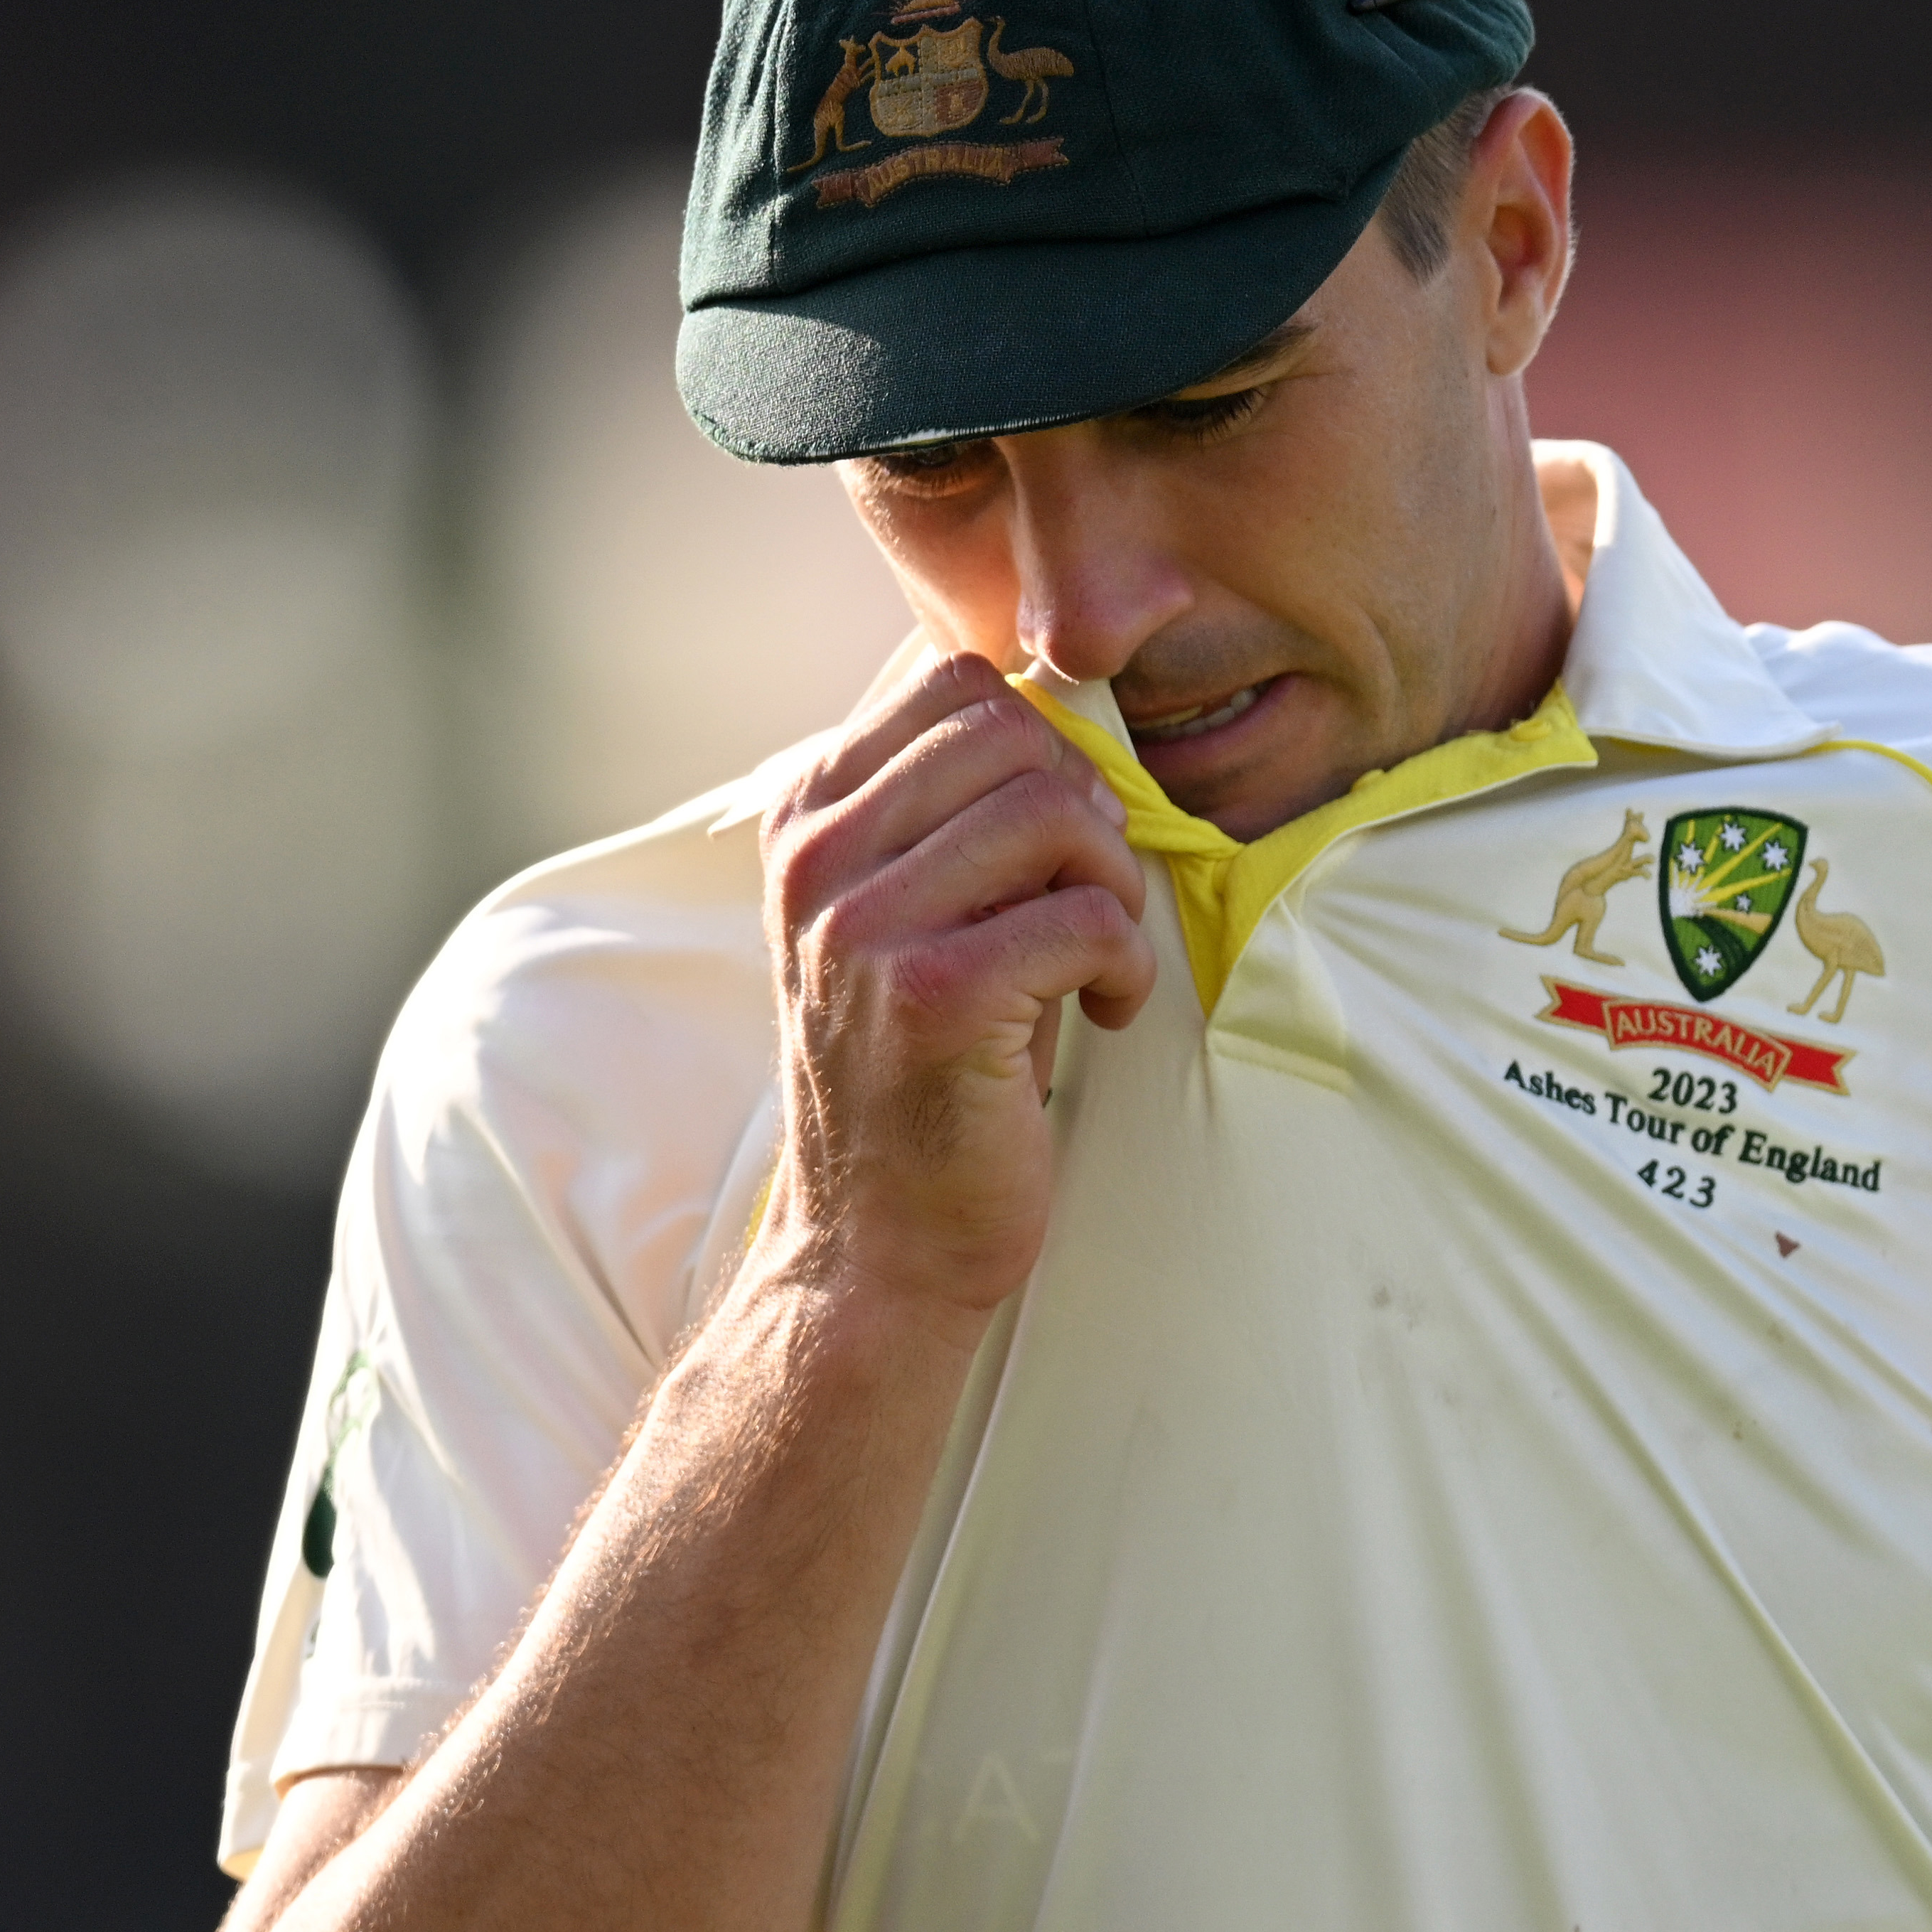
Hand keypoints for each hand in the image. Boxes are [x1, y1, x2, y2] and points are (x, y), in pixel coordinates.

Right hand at [758, 654, 1155, 1319]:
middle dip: (1085, 812)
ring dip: (1112, 888)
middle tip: (1088, 899)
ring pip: (1057, 811)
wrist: (874, 1246)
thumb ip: (944, 810)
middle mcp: (817, 861)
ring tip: (1095, 959)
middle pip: (1015, 734)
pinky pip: (1090, 916)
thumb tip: (1061, 705)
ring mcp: (864, 928)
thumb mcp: (898, 915)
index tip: (1054, 840)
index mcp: (805, 820)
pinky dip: (1126, 967)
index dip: (1043, 749)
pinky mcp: (937, 997)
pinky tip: (1103, 1013)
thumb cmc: (919, 1073)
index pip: (953, 684)